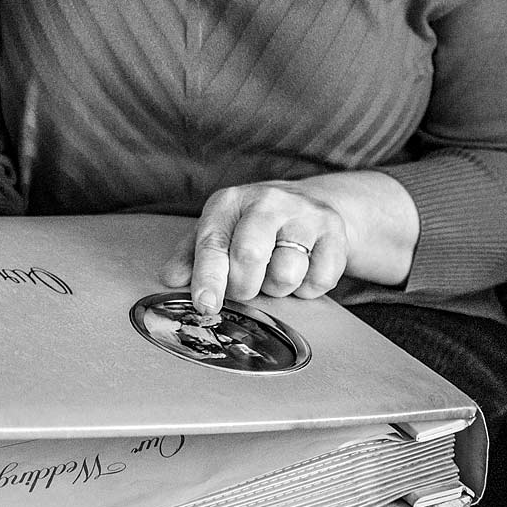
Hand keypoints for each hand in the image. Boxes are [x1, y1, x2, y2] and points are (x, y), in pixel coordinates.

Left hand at [161, 172, 418, 313]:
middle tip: (247, 288)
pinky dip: (307, 288)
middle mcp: (267, 201)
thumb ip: (191, 256)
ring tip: (275, 273)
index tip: (206, 306)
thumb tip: (171, 280)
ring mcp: (304, 214)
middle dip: (244, 287)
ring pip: (286, 273)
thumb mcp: (218, 232)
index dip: (208, 279)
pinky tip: (302, 271)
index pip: (213, 243)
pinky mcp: (334, 232)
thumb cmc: (250, 227)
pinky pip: (319, 280)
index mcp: (230, 202)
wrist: (309, 206)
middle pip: (250, 256)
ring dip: (277, 288)